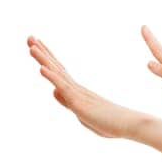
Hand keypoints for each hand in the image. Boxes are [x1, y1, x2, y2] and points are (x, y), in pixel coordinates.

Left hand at [29, 35, 148, 138]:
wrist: (132, 125)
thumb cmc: (111, 122)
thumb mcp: (82, 113)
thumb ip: (66, 101)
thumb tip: (53, 91)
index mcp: (78, 91)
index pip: (59, 71)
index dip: (47, 58)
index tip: (36, 45)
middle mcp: (78, 88)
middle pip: (56, 67)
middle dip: (42, 53)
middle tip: (29, 37)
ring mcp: (79, 94)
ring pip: (58, 74)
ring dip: (44, 60)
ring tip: (31, 46)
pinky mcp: (81, 103)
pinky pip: (65, 88)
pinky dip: (53, 78)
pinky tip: (41, 69)